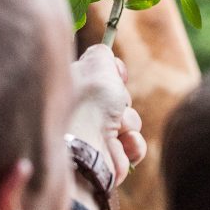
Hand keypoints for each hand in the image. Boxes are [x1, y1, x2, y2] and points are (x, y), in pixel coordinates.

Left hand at [70, 45, 145, 186]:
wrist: (85, 151)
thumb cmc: (90, 104)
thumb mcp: (97, 65)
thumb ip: (102, 53)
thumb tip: (104, 51)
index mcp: (75, 90)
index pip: (102, 76)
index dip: (114, 74)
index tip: (118, 75)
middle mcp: (84, 113)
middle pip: (120, 99)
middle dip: (123, 101)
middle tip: (115, 105)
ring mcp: (96, 137)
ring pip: (130, 122)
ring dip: (129, 124)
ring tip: (117, 130)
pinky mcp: (108, 159)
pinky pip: (134, 145)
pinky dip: (131, 145)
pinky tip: (121, 146)